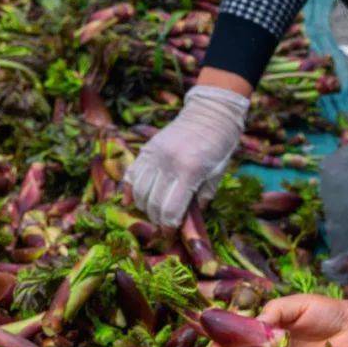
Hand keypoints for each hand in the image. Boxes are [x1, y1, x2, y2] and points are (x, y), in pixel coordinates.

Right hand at [127, 83, 250, 229]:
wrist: (209, 112)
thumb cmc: (218, 146)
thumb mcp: (217, 175)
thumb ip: (201, 199)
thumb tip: (186, 220)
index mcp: (189, 171)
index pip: (171, 210)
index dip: (168, 227)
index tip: (169, 234)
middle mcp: (168, 163)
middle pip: (153, 204)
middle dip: (156, 220)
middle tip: (162, 226)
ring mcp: (154, 155)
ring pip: (139, 191)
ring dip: (143, 207)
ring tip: (152, 213)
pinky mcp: (147, 149)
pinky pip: (131, 174)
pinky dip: (129, 190)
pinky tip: (131, 200)